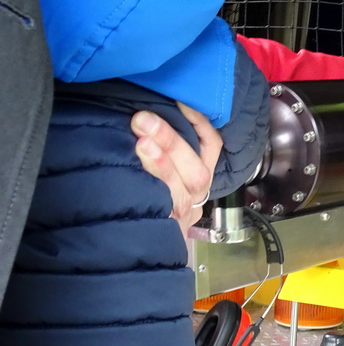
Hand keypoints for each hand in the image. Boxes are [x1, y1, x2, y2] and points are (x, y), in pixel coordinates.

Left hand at [131, 103, 222, 233]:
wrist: (131, 244)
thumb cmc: (142, 192)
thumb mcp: (160, 166)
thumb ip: (161, 146)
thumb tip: (140, 114)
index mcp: (199, 174)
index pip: (211, 145)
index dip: (198, 122)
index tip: (178, 100)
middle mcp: (195, 195)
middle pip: (196, 171)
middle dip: (171, 142)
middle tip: (143, 119)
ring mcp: (180, 215)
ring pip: (179, 192)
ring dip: (161, 165)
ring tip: (141, 144)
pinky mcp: (163, 231)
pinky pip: (160, 214)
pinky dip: (147, 193)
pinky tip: (130, 177)